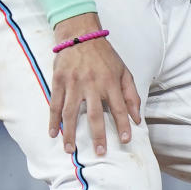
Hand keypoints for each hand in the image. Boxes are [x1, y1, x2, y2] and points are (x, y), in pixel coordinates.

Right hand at [48, 13, 141, 155]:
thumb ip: (131, 94)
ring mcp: (73, 84)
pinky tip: (53, 134)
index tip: (125, 140)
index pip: (119, 108)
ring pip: (71, 113)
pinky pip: (55, 105)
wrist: (81, 36)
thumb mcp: (124, 71)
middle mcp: (92, 84)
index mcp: (110, 82)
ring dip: (70, 133)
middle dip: (98, 135)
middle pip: (94, 115)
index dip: (123, 125)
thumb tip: (137, 117)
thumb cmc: (105, 56)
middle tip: (100, 152)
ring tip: (71, 150)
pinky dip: (53, 120)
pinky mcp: (59, 82)